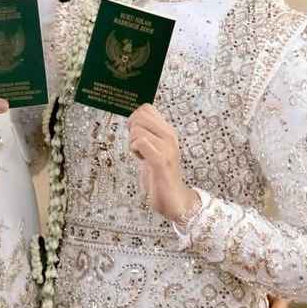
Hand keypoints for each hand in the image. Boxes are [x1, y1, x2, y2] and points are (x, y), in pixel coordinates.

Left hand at [127, 104, 196, 221]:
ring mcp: (166, 148)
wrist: (174, 198)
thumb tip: (133, 119)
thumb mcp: (155, 148)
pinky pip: (140, 143)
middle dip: (131, 129)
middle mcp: (169, 136)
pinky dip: (135, 150)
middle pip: (140, 116)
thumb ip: (148, 134)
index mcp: (168, 131)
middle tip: (136, 145)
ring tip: (141, 155)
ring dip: (132, 143)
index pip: (147, 108)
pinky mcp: (160, 160)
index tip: (136, 134)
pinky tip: (141, 160)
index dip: (135, 118)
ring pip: (137, 130)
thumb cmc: (160, 174)